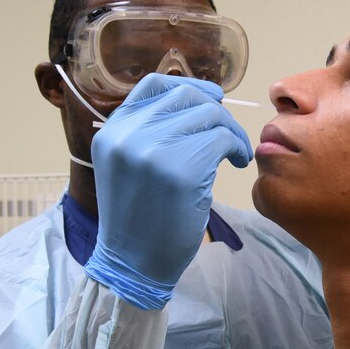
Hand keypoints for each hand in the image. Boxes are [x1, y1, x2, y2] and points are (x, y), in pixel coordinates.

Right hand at [84, 73, 252, 308]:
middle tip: (229, 135)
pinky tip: (236, 163)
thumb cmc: (137, 219)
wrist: (133, 263)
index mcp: (112, 131)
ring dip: (231, 131)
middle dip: (216, 111)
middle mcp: (128, 135)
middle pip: (187, 97)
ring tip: (235, 153)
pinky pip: (221, 140)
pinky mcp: (181, 171)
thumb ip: (148, 133)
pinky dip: (236, 147)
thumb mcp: (128, 166)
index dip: (189, 87)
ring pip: (209, 116)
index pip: (154, 85)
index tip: (212, 99)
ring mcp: (153, 151)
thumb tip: (196, 101)